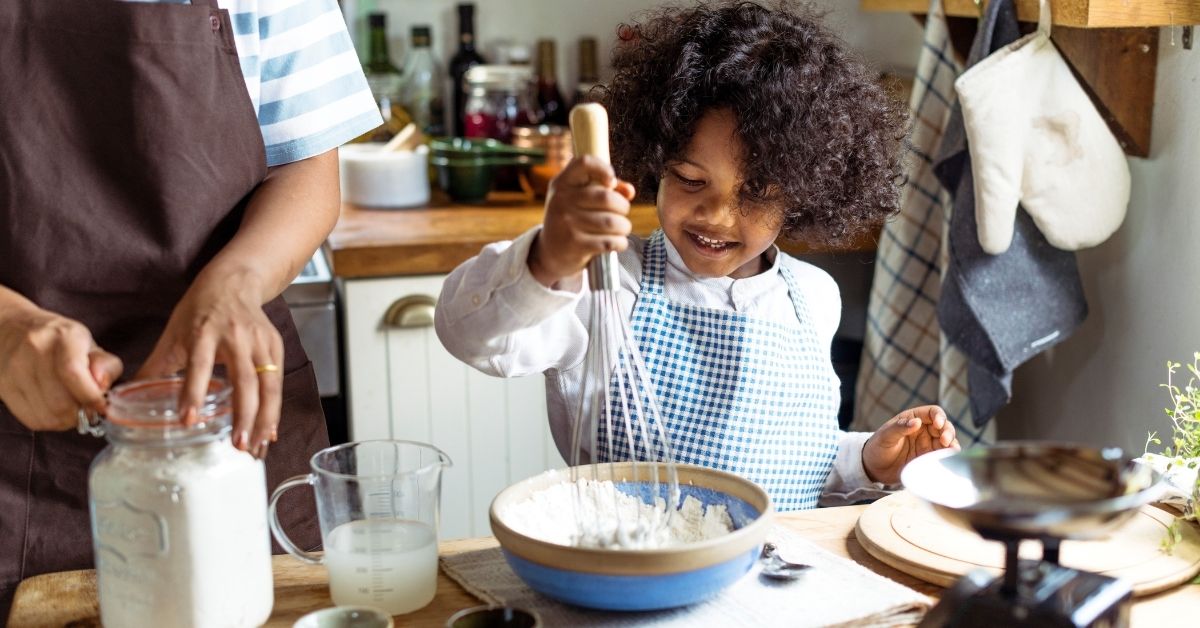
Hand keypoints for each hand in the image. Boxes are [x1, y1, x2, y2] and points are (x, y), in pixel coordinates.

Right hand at [0, 305, 122, 429]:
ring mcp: (15, 369)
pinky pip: (31, 419)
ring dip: (66, 420)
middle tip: (89, 411)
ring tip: (73, 410)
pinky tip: (55, 410)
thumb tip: (102, 386)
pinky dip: (49, 422)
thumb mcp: (89, 344)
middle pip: (60, 401)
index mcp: (63, 336)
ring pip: (47, 415)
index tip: (102, 406)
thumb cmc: (59, 340)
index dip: (91, 397)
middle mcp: (35, 349)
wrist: (12, 329)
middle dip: (81, 413)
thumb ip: (106, 365)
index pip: (73, 373)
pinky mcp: (4, 386)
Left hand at [136, 265, 281, 457]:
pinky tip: (269, 431)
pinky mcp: (275, 346)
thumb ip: (156, 366)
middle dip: (244, 415)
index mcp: (203, 332)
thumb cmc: (200, 309)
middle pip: (244, 380)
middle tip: (237, 445)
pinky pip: (277, 382)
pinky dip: (275, 409)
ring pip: (268, 384)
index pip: (199, 365)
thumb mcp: (173, 332)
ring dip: (264, 418)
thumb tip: (127, 396)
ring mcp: (259, 342)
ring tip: (257, 446)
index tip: (188, 420)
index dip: (193, 393)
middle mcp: (235, 337)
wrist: (234, 282)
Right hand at [528, 155, 635, 287]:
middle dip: (623, 206)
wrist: (550, 252)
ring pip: (612, 222)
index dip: (603, 169)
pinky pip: (609, 241)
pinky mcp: (574, 244)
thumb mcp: (580, 199)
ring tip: (622, 228)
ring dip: (624, 227)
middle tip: (622, 213)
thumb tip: (629, 191)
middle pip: (607, 197)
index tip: (611, 183)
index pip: (584, 162)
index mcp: (562, 183)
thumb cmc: (573, 219)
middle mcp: (561, 200)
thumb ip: (606, 189)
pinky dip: (620, 243)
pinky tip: (617, 242)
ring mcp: (567, 223)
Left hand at [862, 405, 959, 484]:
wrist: (874, 468)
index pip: (932, 412)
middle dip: (948, 432)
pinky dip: (948, 456)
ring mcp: (928, 444)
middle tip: (946, 441)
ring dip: (952, 444)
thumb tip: (916, 421)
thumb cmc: (877, 447)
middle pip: (944, 426)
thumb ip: (900, 428)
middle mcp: (923, 430)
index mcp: (913, 418)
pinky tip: (950, 458)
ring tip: (952, 450)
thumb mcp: (885, 436)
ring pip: (947, 441)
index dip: (939, 416)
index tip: (938, 424)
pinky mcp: (929, 458)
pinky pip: (943, 455)